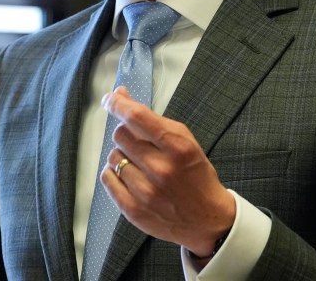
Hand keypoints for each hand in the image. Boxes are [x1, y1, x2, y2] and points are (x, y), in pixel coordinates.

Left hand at [100, 86, 235, 257]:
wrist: (207, 219)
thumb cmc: (195, 174)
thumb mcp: (184, 140)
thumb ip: (152, 119)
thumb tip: (120, 95)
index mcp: (177, 146)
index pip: (136, 117)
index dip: (118, 104)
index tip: (110, 99)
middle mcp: (160, 168)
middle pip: (120, 135)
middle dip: (127, 134)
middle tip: (140, 144)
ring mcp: (145, 191)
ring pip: (112, 157)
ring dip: (122, 156)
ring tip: (140, 165)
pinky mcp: (133, 209)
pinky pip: (107, 178)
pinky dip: (114, 173)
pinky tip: (129, 176)